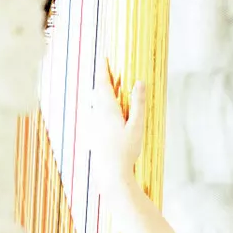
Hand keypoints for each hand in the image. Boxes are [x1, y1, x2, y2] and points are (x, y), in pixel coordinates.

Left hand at [89, 60, 145, 197]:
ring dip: (102, 95)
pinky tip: (107, 116)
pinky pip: (96, 116)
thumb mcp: (136, 126)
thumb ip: (138, 104)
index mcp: (108, 110)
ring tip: (109, 91)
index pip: (103, 84)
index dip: (104, 71)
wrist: (111, 174)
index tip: (104, 59)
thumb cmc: (126, 151)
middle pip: (98, 93)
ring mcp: (94, 126)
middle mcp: (97, 115)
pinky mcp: (93, 136)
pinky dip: (101, 109)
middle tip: (107, 72)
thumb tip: (139, 82)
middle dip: (102, 81)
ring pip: (96, 105)